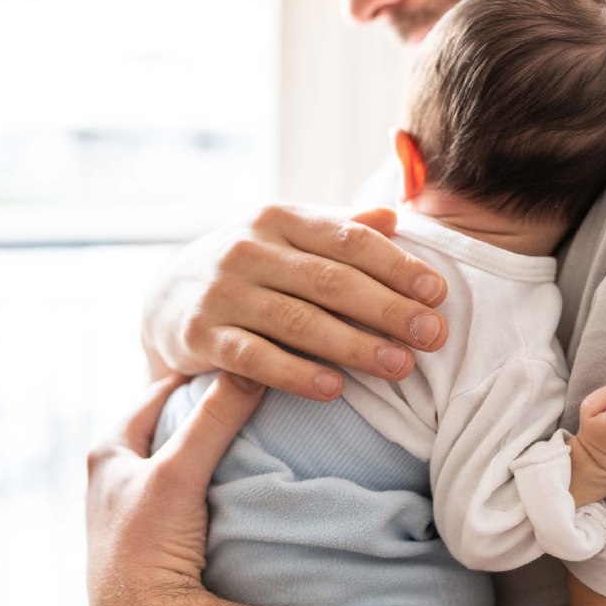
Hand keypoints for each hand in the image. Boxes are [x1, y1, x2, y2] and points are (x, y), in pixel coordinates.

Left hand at [86, 373, 264, 605]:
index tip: (241, 364)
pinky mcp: (157, 529)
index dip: (199, 376)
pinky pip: (190, 484)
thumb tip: (251, 370)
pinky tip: (237, 475)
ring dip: (212, 443)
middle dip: (208, 407)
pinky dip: (212, 473)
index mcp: (108, 450)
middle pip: (171, 421)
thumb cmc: (148, 546)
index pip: (160, 391)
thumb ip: (214, 420)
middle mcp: (116, 473)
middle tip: (252, 394)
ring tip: (252, 430)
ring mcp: (137, 502)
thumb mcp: (179, 473)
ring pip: (182, 454)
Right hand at [141, 205, 448, 399]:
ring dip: (354, 345)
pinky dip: (295, 374)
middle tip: (433, 335)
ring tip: (400, 366)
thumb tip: (394, 216)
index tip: (438, 293)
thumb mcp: (288, 238)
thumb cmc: (251, 269)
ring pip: (298, 321)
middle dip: (388, 309)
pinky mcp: (199, 335)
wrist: (167, 298)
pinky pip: (254, 358)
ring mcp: (222, 292)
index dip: (397, 266)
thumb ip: (339, 228)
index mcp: (280, 219)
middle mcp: (249, 249)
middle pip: (331, 281)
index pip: (350, 240)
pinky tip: (335, 389)